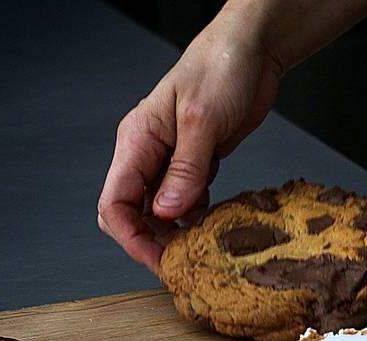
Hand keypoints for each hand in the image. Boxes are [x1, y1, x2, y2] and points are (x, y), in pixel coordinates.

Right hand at [98, 8, 282, 269]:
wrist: (251, 49)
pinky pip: (185, 201)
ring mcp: (170, 160)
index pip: (115, 203)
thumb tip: (167, 214)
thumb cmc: (221, 68)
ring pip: (159, 212)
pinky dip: (195, 219)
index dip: (132, 238)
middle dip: (151, 242)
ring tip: (200, 251)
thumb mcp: (203, 121)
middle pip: (132, 213)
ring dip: (175, 234)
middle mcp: (147, 153)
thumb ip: (185, 169)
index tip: (158, 261)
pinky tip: (213, 227)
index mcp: (137, 141)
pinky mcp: (194, 163)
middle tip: (181, 265)